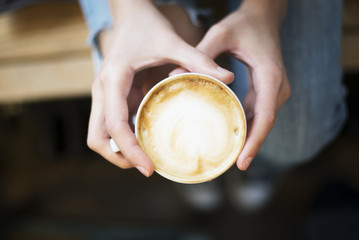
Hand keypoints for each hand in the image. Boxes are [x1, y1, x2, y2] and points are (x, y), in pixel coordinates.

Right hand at [87, 0, 233, 176]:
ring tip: (149, 159)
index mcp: (113, 79)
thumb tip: (228, 78)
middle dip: (118, 157)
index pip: (114, 125)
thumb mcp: (172, 41)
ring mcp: (105, 94)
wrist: (131, 12)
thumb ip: (198, 60)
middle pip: (97, 138)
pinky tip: (148, 140)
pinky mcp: (112, 95)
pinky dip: (126, 138)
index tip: (148, 168)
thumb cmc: (147, 25)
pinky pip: (113, 125)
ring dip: (120, 151)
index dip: (129, 151)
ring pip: (102, 135)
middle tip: (147, 166)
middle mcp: (102, 90)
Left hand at [173, 0, 289, 169]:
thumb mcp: (221, 35)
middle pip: (264, 125)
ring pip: (262, 122)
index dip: (254, 142)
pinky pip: (258, 114)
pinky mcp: (268, 90)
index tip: (242, 163)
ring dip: (247, 139)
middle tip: (227, 166)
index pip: (265, 117)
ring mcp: (275, 90)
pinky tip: (231, 136)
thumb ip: (201, 55)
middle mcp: (278, 86)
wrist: (264, 16)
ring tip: (228, 157)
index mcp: (270, 75)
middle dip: (249, 146)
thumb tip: (173, 76)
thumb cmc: (244, 24)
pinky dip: (246, 126)